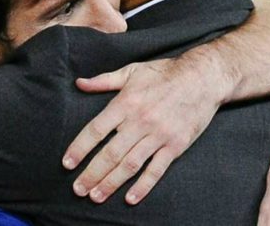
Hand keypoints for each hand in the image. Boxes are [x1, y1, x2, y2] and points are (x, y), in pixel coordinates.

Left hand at [62, 53, 229, 204]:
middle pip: (110, 153)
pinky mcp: (175, 145)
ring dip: (111, 183)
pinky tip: (130, 198)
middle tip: (78, 189)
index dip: (79, 148)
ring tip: (96, 196)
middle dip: (92, 173)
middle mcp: (140, 121)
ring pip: (130, 164)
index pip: (96, 130)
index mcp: (126, 102)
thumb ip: (104, 80)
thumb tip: (79, 83)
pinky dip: (143, 186)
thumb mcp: (131, 71)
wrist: (202, 78)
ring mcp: (159, 135)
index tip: (67, 163)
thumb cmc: (164, 72)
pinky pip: (156, 170)